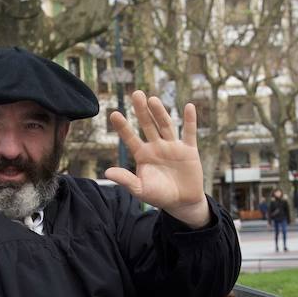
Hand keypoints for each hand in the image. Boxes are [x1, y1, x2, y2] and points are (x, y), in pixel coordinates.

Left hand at [105, 91, 209, 227]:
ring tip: (153, 100)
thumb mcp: (140, 189)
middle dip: (142, 111)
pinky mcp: (189, 150)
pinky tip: (189, 107)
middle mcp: (156, 146)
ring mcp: (173, 146)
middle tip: (136, 93)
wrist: (182, 202)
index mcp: (143, 154)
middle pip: (148, 125)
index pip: (130, 138)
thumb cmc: (159, 195)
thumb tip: (107, 172)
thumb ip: (126, 180)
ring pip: (165, 126)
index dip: (123, 127)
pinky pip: (189, 133)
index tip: (114, 114)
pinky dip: (190, 120)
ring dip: (160, 113)